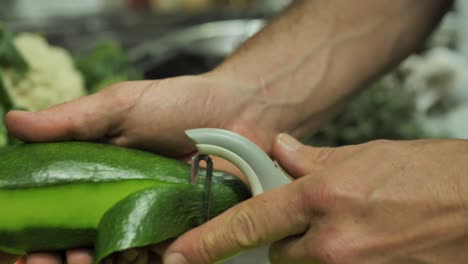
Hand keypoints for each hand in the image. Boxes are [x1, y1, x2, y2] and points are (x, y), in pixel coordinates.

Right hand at [4, 74, 271, 263]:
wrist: (237, 112)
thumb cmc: (178, 105)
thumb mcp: (121, 106)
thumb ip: (72, 120)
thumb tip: (15, 123)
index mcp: (96, 173)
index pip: (55, 210)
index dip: (35, 231)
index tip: (21, 244)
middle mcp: (118, 201)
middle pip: (77, 241)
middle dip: (56, 257)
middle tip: (47, 259)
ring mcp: (148, 219)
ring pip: (112, 256)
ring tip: (78, 260)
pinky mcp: (181, 230)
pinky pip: (154, 257)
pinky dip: (135, 262)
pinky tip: (124, 259)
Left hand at [163, 134, 467, 263]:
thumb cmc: (433, 175)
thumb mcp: (366, 155)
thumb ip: (312, 159)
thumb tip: (278, 152)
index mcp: (324, 197)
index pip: (250, 222)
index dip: (208, 241)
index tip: (179, 256)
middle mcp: (333, 242)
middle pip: (278, 254)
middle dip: (285, 240)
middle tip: (307, 222)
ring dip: (312, 253)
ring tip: (348, 230)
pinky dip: (336, 261)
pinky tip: (363, 243)